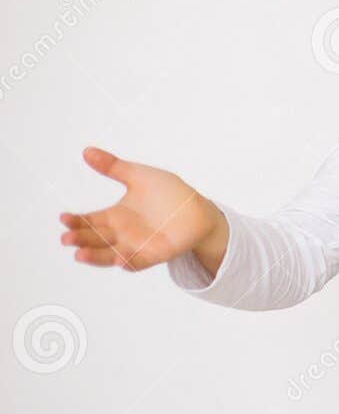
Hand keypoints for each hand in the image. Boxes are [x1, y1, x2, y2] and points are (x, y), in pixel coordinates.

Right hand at [59, 147, 228, 273]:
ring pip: (111, 255)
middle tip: (66, 238)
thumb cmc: (168, 192)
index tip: (64, 217)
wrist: (199, 208)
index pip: (88, 221)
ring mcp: (137, 246)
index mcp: (114, 216)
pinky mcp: (156, 254)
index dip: (75, 221)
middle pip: (95, 239)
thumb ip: (114, 167)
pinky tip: (120, 261)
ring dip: (96, 257)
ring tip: (80, 255)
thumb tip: (87, 151)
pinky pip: (140, 262)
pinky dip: (130, 263)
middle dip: (80, 239)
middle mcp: (121, 234)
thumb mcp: (139, 176)